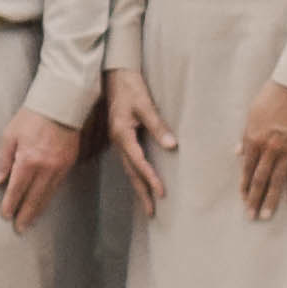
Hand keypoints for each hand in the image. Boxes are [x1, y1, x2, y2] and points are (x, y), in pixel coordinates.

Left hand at [0, 107, 82, 230]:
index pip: (17, 189)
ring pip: (47, 194)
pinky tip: (44, 202)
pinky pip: (57, 186)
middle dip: (25, 214)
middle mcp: (45, 167)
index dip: (11, 204)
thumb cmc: (31, 117)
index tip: (6, 215)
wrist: (60, 105)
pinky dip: (49, 197)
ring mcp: (59, 167)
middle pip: (34, 197)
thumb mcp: (9, 135)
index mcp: (28, 160)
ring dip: (38, 209)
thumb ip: (3, 160)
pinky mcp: (68, 163)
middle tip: (20, 229)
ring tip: (30, 221)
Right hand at [109, 66, 171, 212]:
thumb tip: (172, 146)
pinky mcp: (122, 137)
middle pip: (131, 173)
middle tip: (151, 213)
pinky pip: (129, 161)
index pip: (139, 162)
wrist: (114, 74)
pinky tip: (141, 180)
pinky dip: (136, 174)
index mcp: (123, 134)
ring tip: (148, 204)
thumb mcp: (145, 104)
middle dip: (142, 193)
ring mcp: (118, 140)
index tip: (162, 193)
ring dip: (138, 187)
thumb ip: (158, 125)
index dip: (150, 178)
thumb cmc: (130, 87)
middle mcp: (119, 141)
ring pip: (129, 169)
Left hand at [236, 81, 286, 219]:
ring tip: (266, 214)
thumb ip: (245, 136)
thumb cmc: (270, 97)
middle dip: (255, 199)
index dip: (245, 186)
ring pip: (278, 179)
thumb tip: (238, 153)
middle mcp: (269, 147)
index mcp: (254, 139)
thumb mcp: (251, 115)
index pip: (248, 169)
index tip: (243, 199)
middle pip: (261, 179)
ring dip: (271, 198)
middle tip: (251, 216)